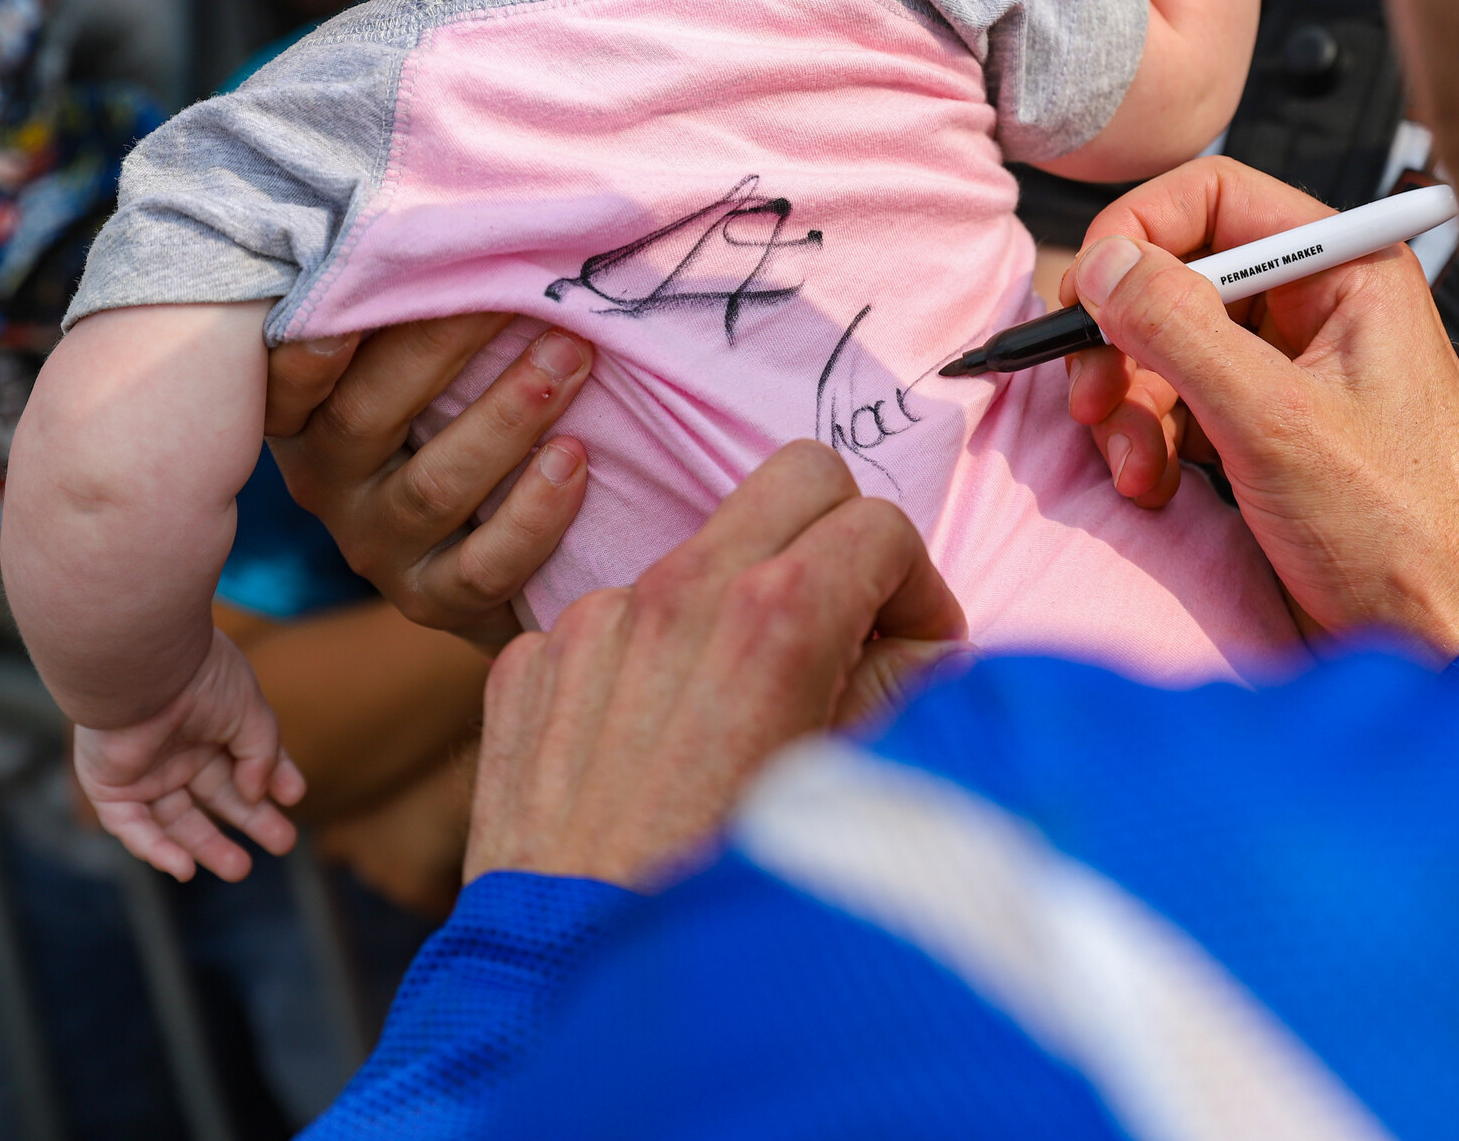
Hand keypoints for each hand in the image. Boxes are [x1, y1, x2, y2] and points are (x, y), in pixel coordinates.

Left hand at [72, 626, 306, 880]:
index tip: (294, 796)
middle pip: (216, 797)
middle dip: (250, 820)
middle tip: (283, 843)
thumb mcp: (250, 712)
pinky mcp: (111, 788)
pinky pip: (132, 828)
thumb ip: (263, 753)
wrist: (143, 667)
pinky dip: (155, 850)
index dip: (272, 779)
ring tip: (241, 869)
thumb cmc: (199, 676)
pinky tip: (184, 869)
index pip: (245, 760)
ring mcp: (144, 771)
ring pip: (176, 822)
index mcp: (209, 724)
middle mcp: (176, 749)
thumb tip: (257, 794)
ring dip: (206, 847)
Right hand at [265, 316, 593, 651]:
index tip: (342, 303)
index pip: (284, 381)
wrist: (496, 551)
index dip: (305, 349)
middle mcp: (328, 482)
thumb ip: (414, 300)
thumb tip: (463, 197)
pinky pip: (482, 569)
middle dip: (445, 348)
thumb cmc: (456, 411)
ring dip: (507, 417)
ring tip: (572, 356)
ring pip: (433, 488)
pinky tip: (578, 459)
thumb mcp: (420, 359)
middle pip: (366, 417)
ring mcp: (378, 547)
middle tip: (524, 287)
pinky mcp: (433, 602)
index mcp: (308, 416)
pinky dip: (533, 515)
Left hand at [466, 442, 968, 891]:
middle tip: (850, 626)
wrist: (570, 982)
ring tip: (741, 709)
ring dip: (740, 602)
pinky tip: (654, 748)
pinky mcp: (532, 661)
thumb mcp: (850, 792)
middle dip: (841, 537)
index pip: (880, 523)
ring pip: (700, 552)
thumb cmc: (725, 899)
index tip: (914, 648)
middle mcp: (679, 595)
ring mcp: (594, 622)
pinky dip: (652, 659)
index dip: (916, 586)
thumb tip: (926, 648)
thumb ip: (901, 694)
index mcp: (776, 621)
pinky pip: (614, 619)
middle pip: (798, 477)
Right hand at [1063, 158, 1458, 659]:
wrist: (1441, 643)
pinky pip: (1177, 407)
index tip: (1089, 293)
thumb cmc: (1401, 535)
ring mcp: (1288, 374)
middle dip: (1123, 340)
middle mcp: (1317, 310)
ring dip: (1130, 406)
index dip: (1138, 234)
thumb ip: (1180, 328)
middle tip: (1092, 395)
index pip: (1216, 198)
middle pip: (1177, 277)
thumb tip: (1103, 262)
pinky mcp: (1264, 433)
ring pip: (1164, 348)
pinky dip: (1150, 443)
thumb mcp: (1273, 420)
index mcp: (1346, 273)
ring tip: (1135, 467)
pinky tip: (1156, 488)